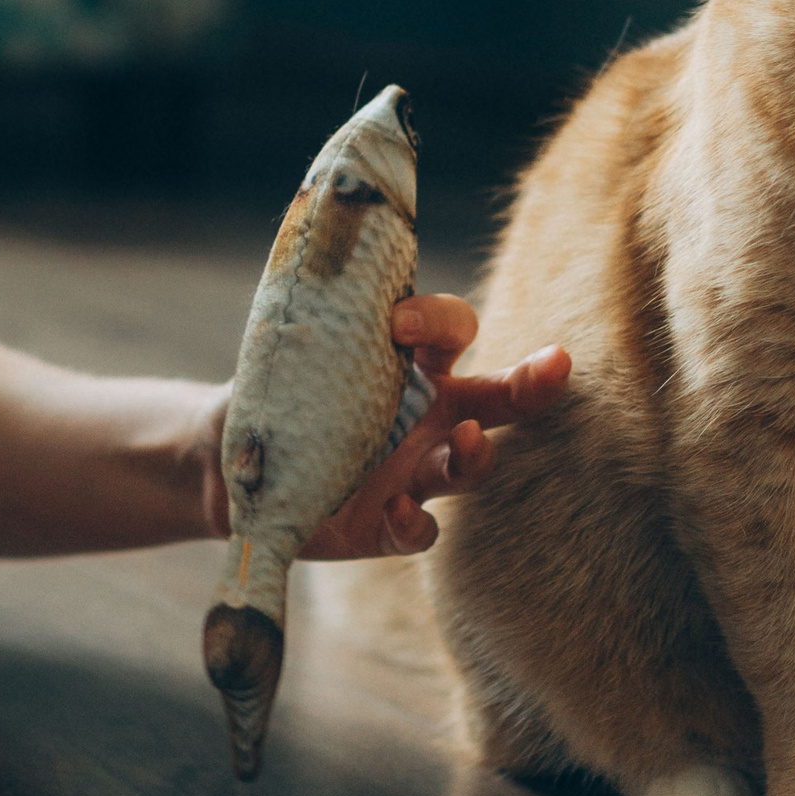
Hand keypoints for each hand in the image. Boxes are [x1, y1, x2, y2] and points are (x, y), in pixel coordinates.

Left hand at [194, 299, 570, 560]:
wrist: (240, 469)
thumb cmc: (277, 395)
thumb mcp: (294, 353)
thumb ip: (318, 323)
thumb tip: (320, 266)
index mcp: (413, 365)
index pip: (453, 330)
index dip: (438, 319)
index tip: (398, 320)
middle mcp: (428, 418)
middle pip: (496, 399)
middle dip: (531, 382)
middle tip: (555, 364)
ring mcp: (413, 473)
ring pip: (470, 465)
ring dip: (475, 454)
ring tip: (468, 440)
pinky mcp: (388, 525)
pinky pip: (418, 529)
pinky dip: (413, 521)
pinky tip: (397, 508)